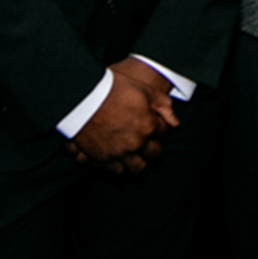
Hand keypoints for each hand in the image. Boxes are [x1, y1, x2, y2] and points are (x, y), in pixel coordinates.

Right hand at [68, 57, 178, 172]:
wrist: (82, 96)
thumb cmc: (112, 88)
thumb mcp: (143, 89)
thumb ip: (162, 104)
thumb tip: (175, 122)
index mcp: (148, 125)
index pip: (162, 133)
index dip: (159, 128)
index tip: (154, 124)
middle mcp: (136, 143)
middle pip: (153, 154)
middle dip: (153, 147)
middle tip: (147, 140)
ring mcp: (119, 153)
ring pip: (138, 167)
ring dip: (139, 160)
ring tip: (135, 152)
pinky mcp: (103, 158)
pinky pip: (117, 170)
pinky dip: (120, 165)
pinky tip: (119, 155)